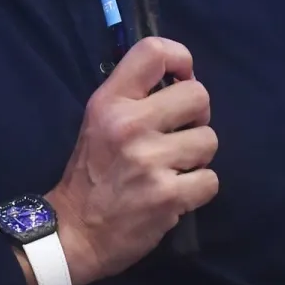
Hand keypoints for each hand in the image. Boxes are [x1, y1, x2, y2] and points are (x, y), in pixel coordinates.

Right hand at [44, 36, 218, 284]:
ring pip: (209, 140)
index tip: (180, 79)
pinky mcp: (168, 196)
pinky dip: (197, 189)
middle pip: (199, 95)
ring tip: (172, 168)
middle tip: (178, 134)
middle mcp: (130, 124)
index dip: (181, 59)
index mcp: (110, 102)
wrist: (74, 232)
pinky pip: (210, 180)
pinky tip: (175, 193)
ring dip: (197, 157)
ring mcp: (150, 161)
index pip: (154, 51)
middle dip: (196, 116)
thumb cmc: (90, 172)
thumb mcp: (98, 120)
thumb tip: (181, 77)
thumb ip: (133, 96)